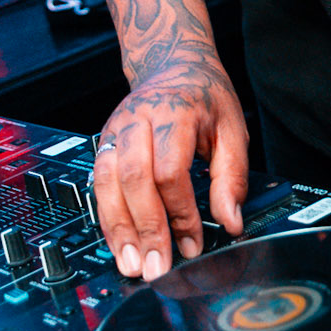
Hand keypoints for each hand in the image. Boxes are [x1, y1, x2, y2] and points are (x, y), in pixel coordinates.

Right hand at [93, 43, 247, 280]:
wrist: (171, 63)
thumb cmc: (204, 97)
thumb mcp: (232, 129)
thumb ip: (232, 177)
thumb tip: (231, 222)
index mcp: (173, 111)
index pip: (169, 170)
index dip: (181, 213)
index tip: (193, 244)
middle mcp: (136, 118)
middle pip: (132, 178)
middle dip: (145, 227)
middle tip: (156, 266)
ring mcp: (114, 130)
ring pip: (106, 182)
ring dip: (118, 227)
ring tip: (131, 263)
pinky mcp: (103, 143)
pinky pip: (97, 183)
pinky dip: (106, 217)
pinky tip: (119, 243)